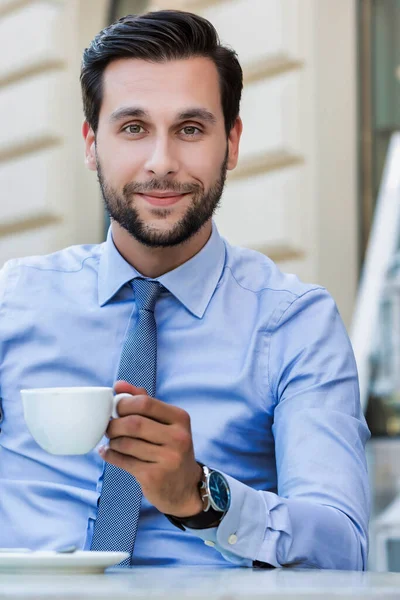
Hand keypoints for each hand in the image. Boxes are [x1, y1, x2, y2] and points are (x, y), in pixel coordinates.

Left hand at [100, 380, 202, 517]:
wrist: (185, 487)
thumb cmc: (170, 449)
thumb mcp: (165, 423)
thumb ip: (143, 401)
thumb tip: (118, 385)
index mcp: (180, 418)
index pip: (145, 403)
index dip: (124, 404)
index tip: (115, 410)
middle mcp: (178, 437)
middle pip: (134, 423)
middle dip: (114, 424)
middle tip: (108, 427)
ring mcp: (168, 459)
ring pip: (126, 443)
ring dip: (112, 441)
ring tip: (111, 441)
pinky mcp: (155, 477)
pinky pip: (123, 461)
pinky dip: (110, 455)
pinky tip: (107, 452)